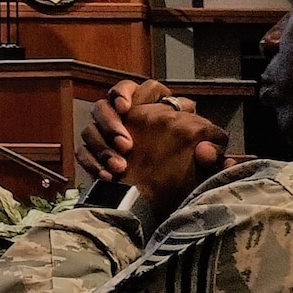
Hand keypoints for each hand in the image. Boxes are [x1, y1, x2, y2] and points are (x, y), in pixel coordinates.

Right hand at [78, 80, 219, 180]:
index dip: (127, 93)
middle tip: (126, 144)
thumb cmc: (187, 175)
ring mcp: (106, 139)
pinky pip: (82, 153)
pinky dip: (92, 163)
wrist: (164, 204)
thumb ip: (211, 153)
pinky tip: (108, 176)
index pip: (138, 88)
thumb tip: (206, 150)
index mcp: (153, 111)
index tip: (126, 108)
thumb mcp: (205, 162)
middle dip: (109, 122)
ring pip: (89, 129)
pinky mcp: (94, 157)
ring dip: (102, 146)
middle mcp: (125, 120)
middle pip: (103, 105)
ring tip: (120, 166)